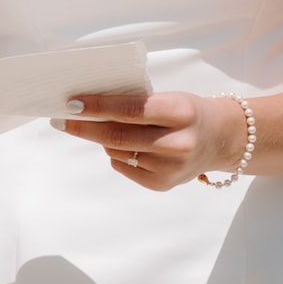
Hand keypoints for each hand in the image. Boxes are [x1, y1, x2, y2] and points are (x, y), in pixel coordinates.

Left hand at [51, 91, 247, 190]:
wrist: (221, 139)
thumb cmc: (186, 112)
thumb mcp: (169, 99)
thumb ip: (135, 105)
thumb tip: (88, 109)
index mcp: (181, 112)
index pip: (130, 110)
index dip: (97, 107)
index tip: (71, 103)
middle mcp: (178, 142)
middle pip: (117, 137)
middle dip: (84, 127)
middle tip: (61, 120)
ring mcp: (170, 167)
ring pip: (117, 152)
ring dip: (103, 140)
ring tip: (106, 129)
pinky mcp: (163, 184)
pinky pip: (123, 167)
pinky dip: (117, 154)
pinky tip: (129, 147)